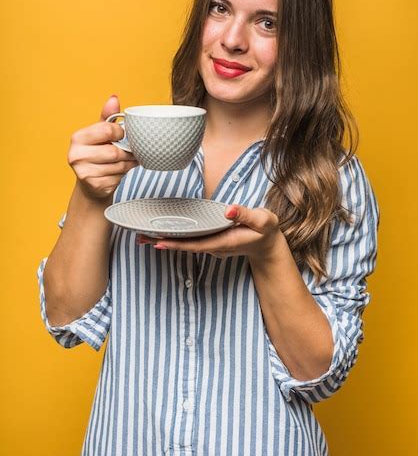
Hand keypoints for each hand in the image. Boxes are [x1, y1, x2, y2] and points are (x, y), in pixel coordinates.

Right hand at [68, 95, 137, 200]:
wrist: (91, 184)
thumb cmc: (97, 153)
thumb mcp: (100, 133)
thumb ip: (107, 116)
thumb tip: (114, 98)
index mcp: (77, 138)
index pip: (107, 130)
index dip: (120, 133)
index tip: (121, 135)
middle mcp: (76, 155)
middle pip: (114, 151)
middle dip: (127, 152)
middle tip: (130, 151)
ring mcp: (83, 173)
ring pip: (119, 165)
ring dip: (127, 164)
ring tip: (125, 161)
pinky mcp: (94, 186)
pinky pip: (118, 178)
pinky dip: (123, 175)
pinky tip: (118, 172)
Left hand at [136, 204, 284, 261]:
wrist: (268, 245)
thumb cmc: (265, 231)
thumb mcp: (262, 220)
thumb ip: (246, 214)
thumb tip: (229, 209)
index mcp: (223, 242)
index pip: (195, 244)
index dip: (177, 244)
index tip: (159, 242)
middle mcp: (214, 246)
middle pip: (184, 246)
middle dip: (163, 243)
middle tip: (140, 239)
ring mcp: (212, 244)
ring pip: (185, 244)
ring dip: (166, 240)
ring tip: (144, 237)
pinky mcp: (211, 240)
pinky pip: (190, 240)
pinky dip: (176, 237)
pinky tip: (164, 233)